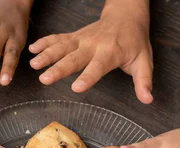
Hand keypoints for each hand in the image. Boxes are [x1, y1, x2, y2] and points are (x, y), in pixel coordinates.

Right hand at [28, 1, 152, 103]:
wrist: (126, 15)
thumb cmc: (135, 42)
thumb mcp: (144, 61)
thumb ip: (144, 82)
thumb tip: (148, 100)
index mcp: (110, 53)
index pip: (97, 67)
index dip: (87, 77)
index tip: (76, 88)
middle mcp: (93, 45)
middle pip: (73, 58)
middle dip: (58, 68)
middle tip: (45, 79)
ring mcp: (82, 39)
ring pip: (62, 47)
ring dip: (47, 55)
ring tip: (33, 65)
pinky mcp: (75, 36)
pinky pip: (57, 38)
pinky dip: (44, 42)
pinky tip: (31, 50)